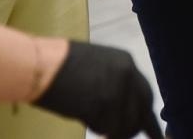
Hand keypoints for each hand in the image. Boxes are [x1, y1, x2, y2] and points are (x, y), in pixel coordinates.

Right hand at [33, 40, 163, 137]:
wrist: (40, 65)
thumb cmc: (60, 66)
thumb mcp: (97, 68)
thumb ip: (113, 83)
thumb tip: (121, 108)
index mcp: (126, 62)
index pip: (145, 93)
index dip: (145, 114)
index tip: (152, 132)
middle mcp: (127, 74)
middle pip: (143, 110)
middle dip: (134, 127)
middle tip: (125, 136)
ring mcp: (116, 90)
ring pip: (127, 124)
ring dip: (113, 131)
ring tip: (94, 124)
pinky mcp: (103, 105)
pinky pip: (110, 129)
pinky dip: (99, 130)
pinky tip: (87, 122)